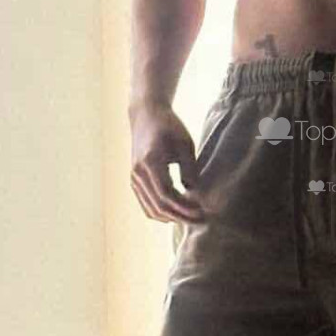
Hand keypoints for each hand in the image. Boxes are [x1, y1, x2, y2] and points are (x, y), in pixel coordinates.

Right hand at [129, 99, 204, 223]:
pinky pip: (146, 204)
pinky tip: (177, 213)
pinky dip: (161, 213)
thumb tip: (195, 195)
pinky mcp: (134, 180)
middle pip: (159, 206)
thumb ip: (189, 169)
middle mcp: (138, 173)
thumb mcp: (185, 144)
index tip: (202, 211)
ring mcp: (134, 178)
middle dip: (181, 217)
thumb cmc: (169, 127)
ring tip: (191, 218)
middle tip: (201, 220)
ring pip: (151, 209)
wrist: (146, 116)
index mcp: (150, 162)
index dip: (185, 207)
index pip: (167, 195)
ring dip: (172, 218)